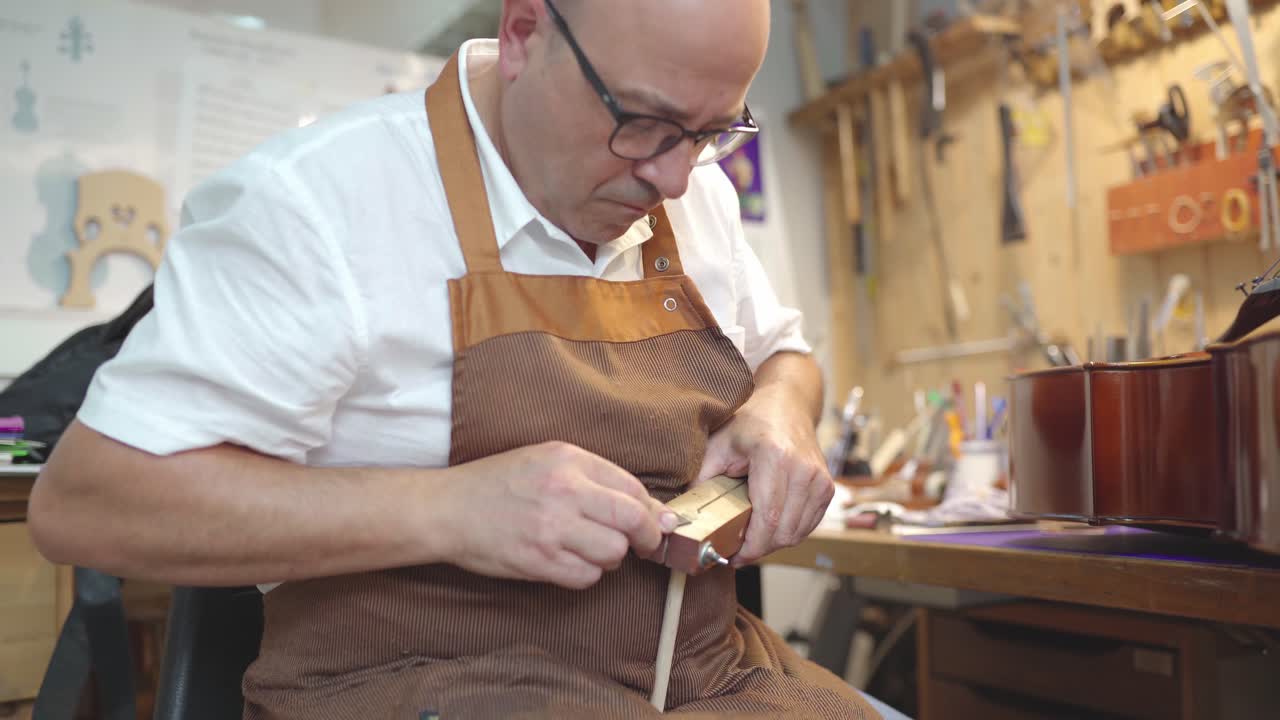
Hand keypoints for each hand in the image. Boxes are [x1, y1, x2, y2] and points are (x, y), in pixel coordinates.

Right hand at [440, 441, 680, 588]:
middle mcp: (563, 491)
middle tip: (645, 544)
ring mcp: (551, 528)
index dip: (652, 510)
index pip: (632, 488)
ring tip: (592, 548)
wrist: (448, 509)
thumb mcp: (546, 460)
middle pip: (632, 521)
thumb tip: (652, 508)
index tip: (657, 523)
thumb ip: (596, 477)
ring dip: (611, 557)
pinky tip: (571, 561)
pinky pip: (586, 577)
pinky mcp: (538, 561)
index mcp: (568, 460)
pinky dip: (586, 574)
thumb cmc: (499, 483)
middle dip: (647, 537)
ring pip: (613, 553)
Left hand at [697, 388, 833, 565]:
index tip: (732, 557)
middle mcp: (803, 469)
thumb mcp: (718, 444)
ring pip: (796, 533)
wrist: (787, 405)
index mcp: (775, 457)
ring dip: (772, 543)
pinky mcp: (827, 488)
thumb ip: (701, 478)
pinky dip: (788, 533)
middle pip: (783, 531)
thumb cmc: (750, 423)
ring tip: (750, 539)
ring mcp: (820, 479)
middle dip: (758, 549)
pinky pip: (807, 526)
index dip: (751, 547)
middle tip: (736, 552)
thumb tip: (684, 514)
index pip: (768, 518)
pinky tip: (769, 528)